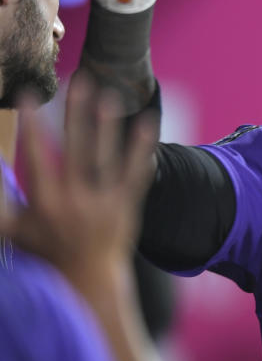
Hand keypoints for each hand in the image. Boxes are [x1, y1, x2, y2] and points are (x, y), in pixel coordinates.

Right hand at [0, 73, 158, 302]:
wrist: (89, 280)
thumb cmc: (45, 252)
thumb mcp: (14, 231)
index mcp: (46, 203)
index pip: (36, 157)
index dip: (31, 126)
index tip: (27, 95)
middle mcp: (76, 200)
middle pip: (77, 148)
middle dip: (77, 113)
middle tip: (79, 80)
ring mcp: (105, 202)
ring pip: (108, 157)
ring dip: (108, 125)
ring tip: (109, 95)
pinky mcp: (127, 205)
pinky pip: (137, 173)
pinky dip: (142, 149)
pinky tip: (147, 123)